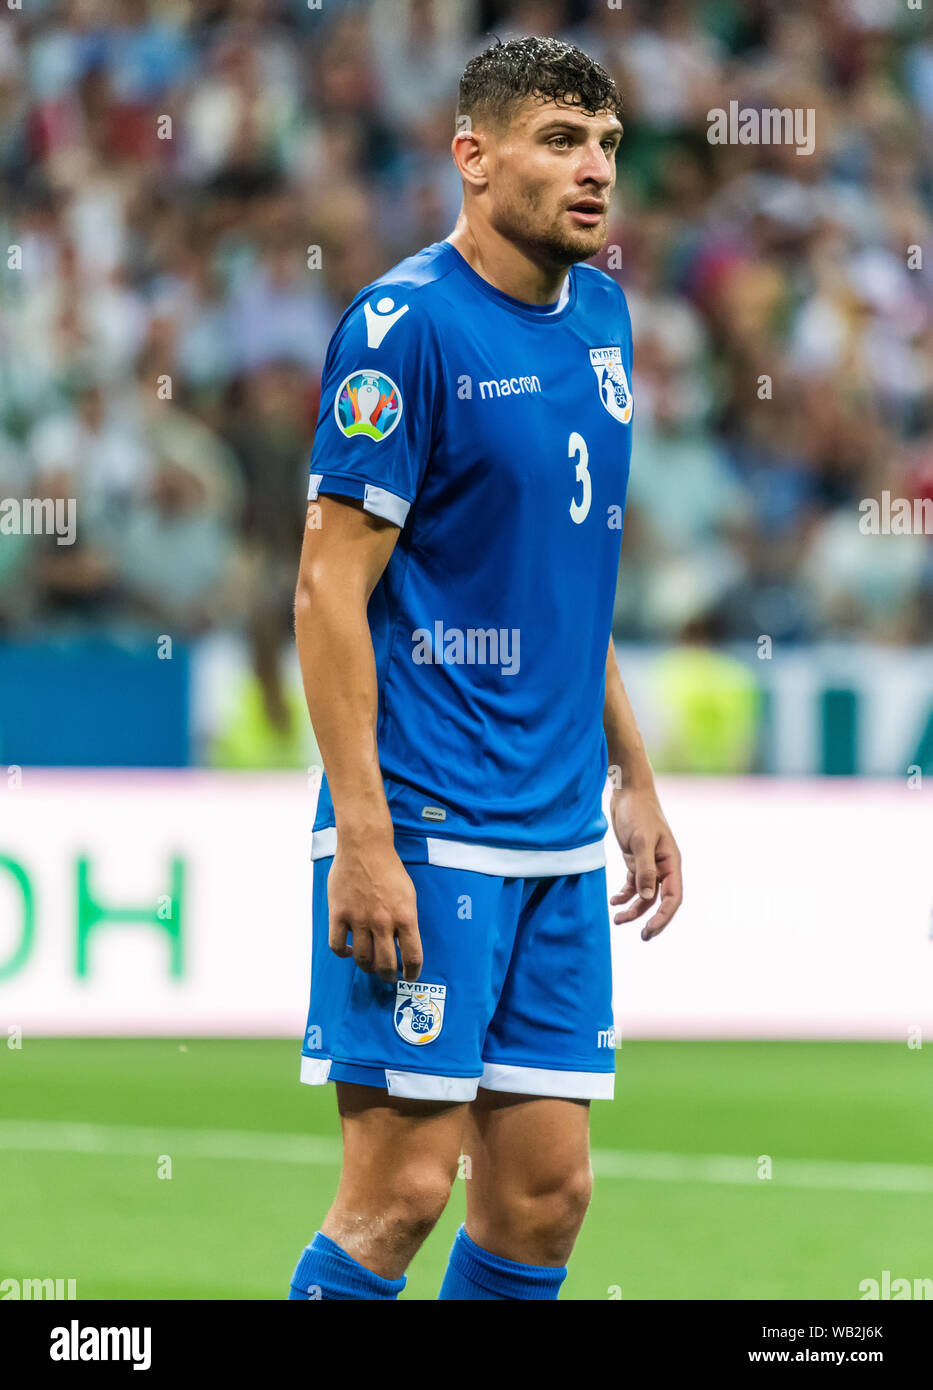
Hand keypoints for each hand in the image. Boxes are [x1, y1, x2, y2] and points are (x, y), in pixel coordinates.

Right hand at [326, 834, 421, 982]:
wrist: (365, 847)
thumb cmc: (389, 869)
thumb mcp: (408, 895)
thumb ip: (406, 920)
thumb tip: (403, 944)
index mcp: (405, 917)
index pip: (412, 956)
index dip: (412, 972)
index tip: (410, 976)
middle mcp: (382, 922)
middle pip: (385, 964)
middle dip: (389, 976)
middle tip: (389, 977)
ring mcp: (359, 919)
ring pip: (362, 958)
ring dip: (367, 967)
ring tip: (370, 966)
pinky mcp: (339, 914)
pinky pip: (337, 945)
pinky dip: (343, 953)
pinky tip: (349, 951)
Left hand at [608, 787, 682, 940]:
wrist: (628, 792)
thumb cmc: (638, 813)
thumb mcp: (641, 840)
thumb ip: (644, 869)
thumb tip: (646, 897)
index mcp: (671, 863)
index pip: (673, 898)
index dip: (664, 917)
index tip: (649, 930)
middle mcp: (663, 867)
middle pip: (660, 901)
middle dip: (651, 919)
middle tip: (642, 937)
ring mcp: (649, 864)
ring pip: (644, 895)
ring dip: (633, 909)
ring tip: (617, 920)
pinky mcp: (636, 860)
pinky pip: (633, 885)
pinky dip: (625, 895)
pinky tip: (613, 901)